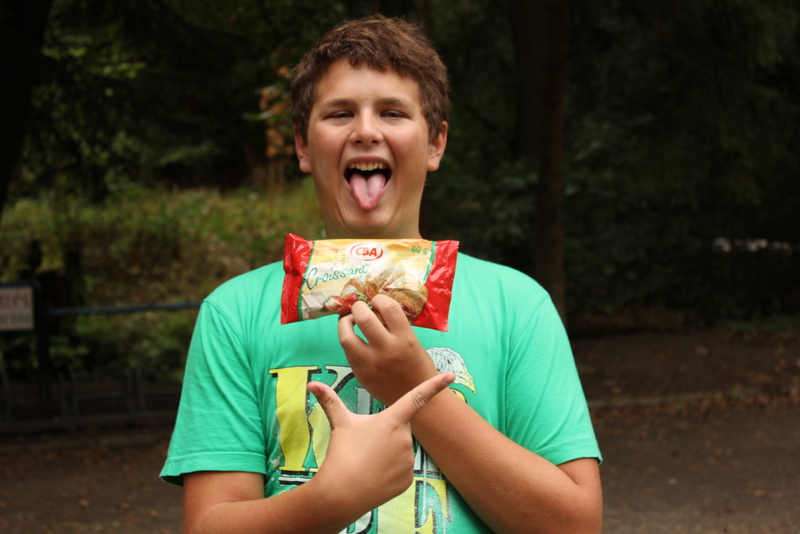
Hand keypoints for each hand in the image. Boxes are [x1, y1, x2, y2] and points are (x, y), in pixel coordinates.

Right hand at [307, 372, 454, 515]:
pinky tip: (376, 474)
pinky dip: (391, 470)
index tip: (451, 375)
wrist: (342, 493)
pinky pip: (402, 469)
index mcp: (391, 420)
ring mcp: (408, 460)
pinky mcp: (408, 479)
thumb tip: (311, 385)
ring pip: (401, 449)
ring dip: (389, 451)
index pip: (417, 398)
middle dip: (387, 432)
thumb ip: (329, 401)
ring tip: (369, 461)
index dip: (435, 385)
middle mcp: (405, 438)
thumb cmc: (342, 454)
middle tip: (367, 444)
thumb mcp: (339, 424)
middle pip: (400, 428)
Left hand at [338, 294, 439, 404]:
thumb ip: (395, 328)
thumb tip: (375, 309)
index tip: (377, 299)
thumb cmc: (418, 366)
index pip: (389, 308)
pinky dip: (348, 342)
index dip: (380, 298)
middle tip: (359, 307)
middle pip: (363, 319)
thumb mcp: (413, 342)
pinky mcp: (361, 376)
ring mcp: (372, 365)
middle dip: (358, 307)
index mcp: (405, 339)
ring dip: (344, 324)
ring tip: (349, 321)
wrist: (417, 397)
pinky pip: (348, 354)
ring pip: (346, 338)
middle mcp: (387, 351)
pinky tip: (354, 340)